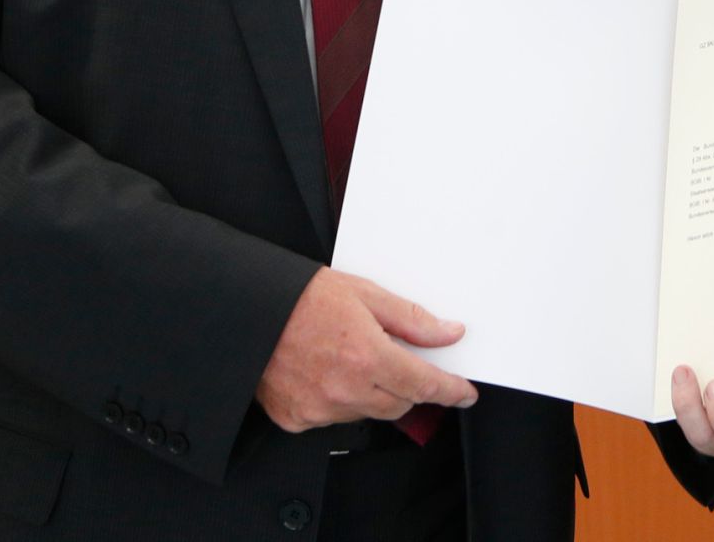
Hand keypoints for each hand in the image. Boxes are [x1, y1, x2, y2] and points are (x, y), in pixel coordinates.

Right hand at [256, 268, 477, 431]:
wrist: (249, 311)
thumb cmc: (301, 297)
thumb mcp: (365, 294)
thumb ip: (411, 319)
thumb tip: (448, 333)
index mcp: (368, 357)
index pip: (424, 385)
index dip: (450, 390)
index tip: (464, 393)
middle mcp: (346, 390)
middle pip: (400, 403)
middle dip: (409, 386)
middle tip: (399, 361)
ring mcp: (320, 409)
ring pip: (368, 412)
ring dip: (373, 392)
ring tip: (351, 357)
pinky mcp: (297, 419)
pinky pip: (334, 418)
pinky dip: (339, 400)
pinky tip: (327, 372)